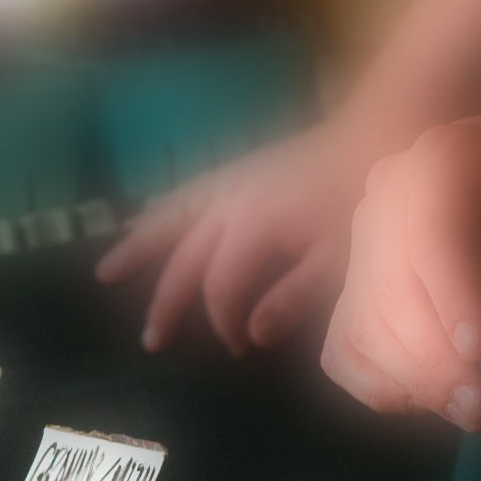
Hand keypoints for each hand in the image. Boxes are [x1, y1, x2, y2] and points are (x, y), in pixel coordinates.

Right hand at [94, 129, 365, 352]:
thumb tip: (252, 335)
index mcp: (251, 227)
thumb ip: (291, 298)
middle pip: (184, 259)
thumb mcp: (337, 258)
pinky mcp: (237, 171)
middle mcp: (226, 204)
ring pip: (169, 218)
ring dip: (137, 247)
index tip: (241, 348)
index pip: (219, 288)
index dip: (223, 322)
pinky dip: (159, 211)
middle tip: (152, 342)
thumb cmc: (360, 199)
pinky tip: (144, 220)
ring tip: (105, 273)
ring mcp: (228, 182)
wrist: (375, 132)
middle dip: (167, 303)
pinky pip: (185, 195)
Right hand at [317, 107, 480, 429]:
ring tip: (470, 409)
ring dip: (408, 382)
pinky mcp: (359, 285)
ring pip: (361, 326)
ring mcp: (365, 243)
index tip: (479, 355)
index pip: (430, 232)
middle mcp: (386, 196)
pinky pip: (344, 347)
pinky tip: (429, 401)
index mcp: (444, 158)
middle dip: (430, 361)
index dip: (449, 298)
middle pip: (386, 289)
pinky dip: (377, 384)